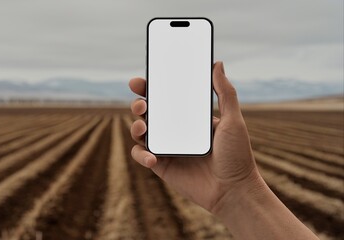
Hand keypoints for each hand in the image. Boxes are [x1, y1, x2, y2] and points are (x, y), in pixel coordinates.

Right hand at [129, 61, 263, 212]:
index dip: (149, 88)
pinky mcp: (161, 165)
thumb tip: (217, 64)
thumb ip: (225, 93)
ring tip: (143, 127)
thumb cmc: (237, 156)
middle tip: (142, 105)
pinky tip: (153, 157)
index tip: (139, 81)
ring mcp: (166, 147)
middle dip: (138, 104)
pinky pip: (141, 155)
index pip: (165, 97)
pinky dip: (141, 154)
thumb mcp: (233, 121)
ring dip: (135, 126)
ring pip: (140, 131)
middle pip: (148, 112)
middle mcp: (175, 130)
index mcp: (189, 116)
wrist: (234, 190)